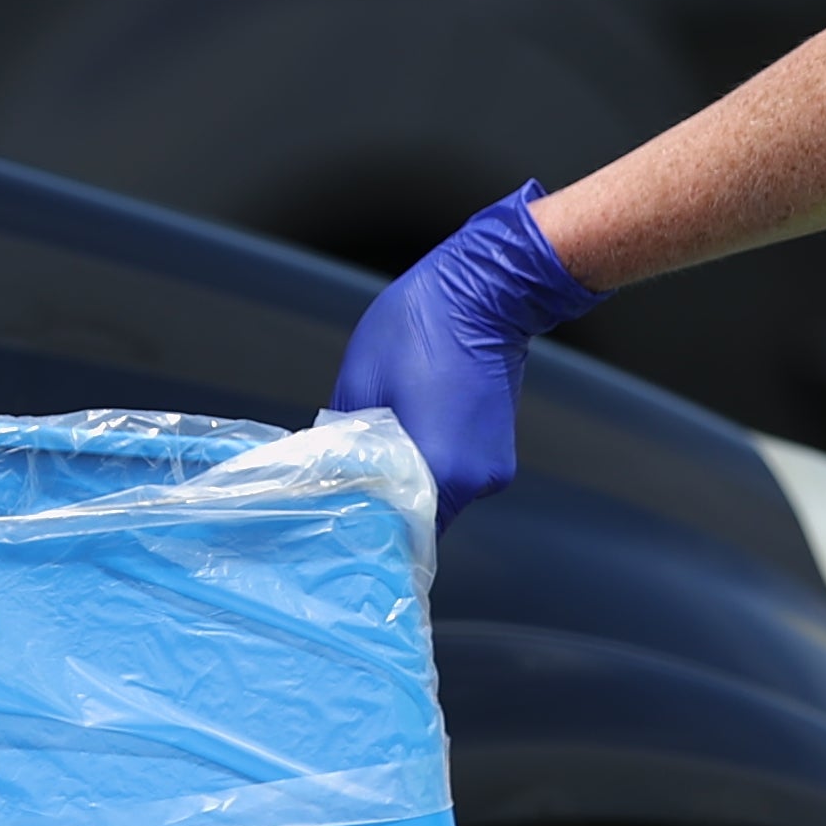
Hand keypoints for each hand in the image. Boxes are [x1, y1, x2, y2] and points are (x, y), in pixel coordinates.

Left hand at [326, 185, 603, 516]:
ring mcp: (491, 469)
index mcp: (437, 469)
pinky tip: (412, 431)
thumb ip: (341, 444)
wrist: (488, 289)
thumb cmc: (423, 324)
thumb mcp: (358, 382)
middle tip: (348, 489)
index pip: (396, 535)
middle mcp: (473, 482)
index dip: (365, 533)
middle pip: (416, 521)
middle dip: (382, 507)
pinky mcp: (498, 452)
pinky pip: (455, 476)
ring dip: (406, 484)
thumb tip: (327, 475)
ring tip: (379, 449)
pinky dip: (430, 465)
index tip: (338, 528)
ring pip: (435, 499)